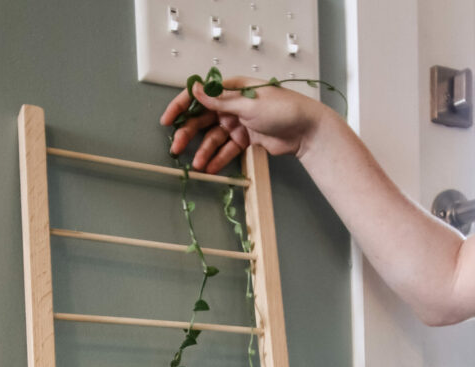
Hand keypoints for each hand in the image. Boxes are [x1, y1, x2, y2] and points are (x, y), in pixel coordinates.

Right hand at [160, 77, 324, 173]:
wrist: (306, 129)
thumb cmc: (283, 108)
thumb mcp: (248, 103)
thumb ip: (220, 101)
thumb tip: (196, 89)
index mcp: (232, 89)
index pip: (201, 95)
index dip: (182, 106)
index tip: (168, 119)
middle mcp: (233, 105)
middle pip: (203, 119)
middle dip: (188, 134)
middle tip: (176, 147)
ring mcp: (239, 122)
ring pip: (214, 138)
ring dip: (204, 152)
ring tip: (197, 166)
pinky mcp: (246, 139)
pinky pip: (227, 149)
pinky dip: (219, 159)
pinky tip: (210, 169)